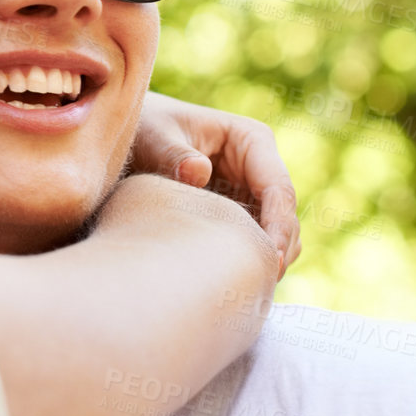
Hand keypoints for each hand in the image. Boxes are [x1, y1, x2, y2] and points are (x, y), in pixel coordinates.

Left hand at [125, 93, 300, 273]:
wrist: (131, 138)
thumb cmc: (144, 128)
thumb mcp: (152, 136)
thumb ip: (172, 154)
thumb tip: (198, 172)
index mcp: (251, 140)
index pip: (279, 189)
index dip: (280, 226)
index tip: (271, 259)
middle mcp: (259, 166)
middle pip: (284, 216)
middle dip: (278, 249)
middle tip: (262, 284)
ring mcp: (251, 191)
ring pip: (276, 233)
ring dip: (266, 258)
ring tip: (248, 287)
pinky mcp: (238, 212)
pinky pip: (254, 240)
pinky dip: (250, 259)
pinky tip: (232, 282)